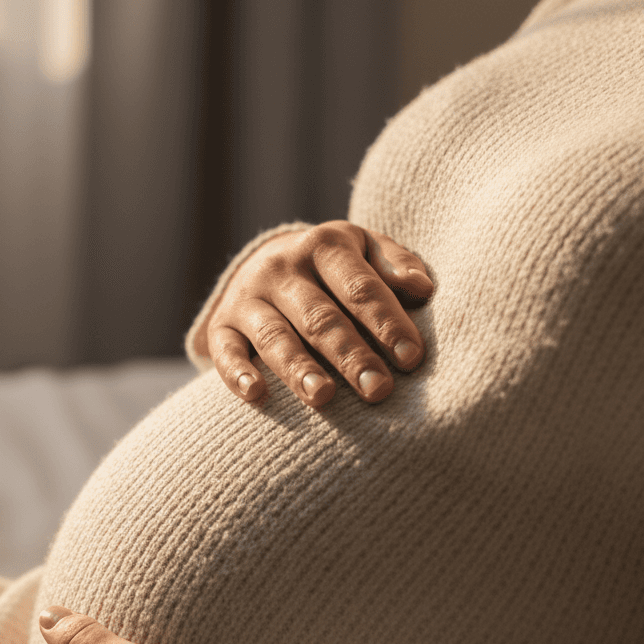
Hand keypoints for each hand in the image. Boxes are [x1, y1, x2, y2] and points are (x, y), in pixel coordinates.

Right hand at [201, 221, 433, 407]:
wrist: (266, 264)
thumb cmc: (335, 270)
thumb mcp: (366, 251)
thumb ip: (395, 266)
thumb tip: (422, 288)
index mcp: (324, 246)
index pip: (359, 287)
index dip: (387, 322)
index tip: (412, 358)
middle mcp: (281, 268)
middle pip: (319, 317)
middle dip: (350, 355)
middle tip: (378, 390)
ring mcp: (248, 298)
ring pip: (275, 336)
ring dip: (299, 368)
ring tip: (324, 397)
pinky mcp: (221, 326)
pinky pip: (226, 351)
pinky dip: (238, 373)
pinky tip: (257, 394)